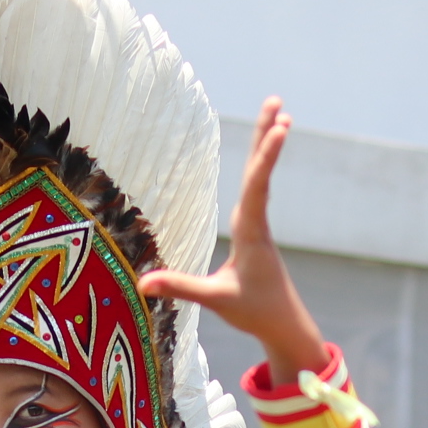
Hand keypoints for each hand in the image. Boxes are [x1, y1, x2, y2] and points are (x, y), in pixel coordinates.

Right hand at [138, 98, 326, 371]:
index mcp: (251, 232)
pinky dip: (260, 165)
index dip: (266, 156)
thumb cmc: (254, 311)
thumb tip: (142, 283)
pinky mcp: (255, 230)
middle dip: (267, 135)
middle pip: (260, 170)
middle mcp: (256, 221)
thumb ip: (180, 287)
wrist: (284, 325)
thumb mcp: (215, 300)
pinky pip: (257, 188)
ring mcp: (257, 224)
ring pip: (260, 176)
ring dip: (266, 144)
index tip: (279, 128)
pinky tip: (263, 151)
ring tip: (278, 113)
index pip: (257, 186)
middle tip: (277, 102)